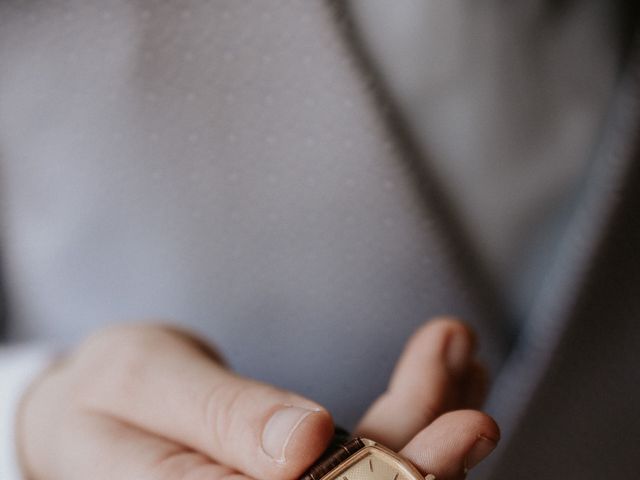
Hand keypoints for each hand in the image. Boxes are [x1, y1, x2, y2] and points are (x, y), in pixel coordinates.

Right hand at [17, 319, 497, 479]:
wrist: (88, 407)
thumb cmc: (103, 393)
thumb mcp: (145, 384)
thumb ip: (219, 418)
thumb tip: (304, 444)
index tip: (463, 428)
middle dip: (430, 446)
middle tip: (469, 375)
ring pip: (373, 471)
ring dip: (427, 414)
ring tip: (456, 349)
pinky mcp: (295, 476)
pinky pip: (360, 451)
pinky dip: (404, 409)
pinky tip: (437, 371)